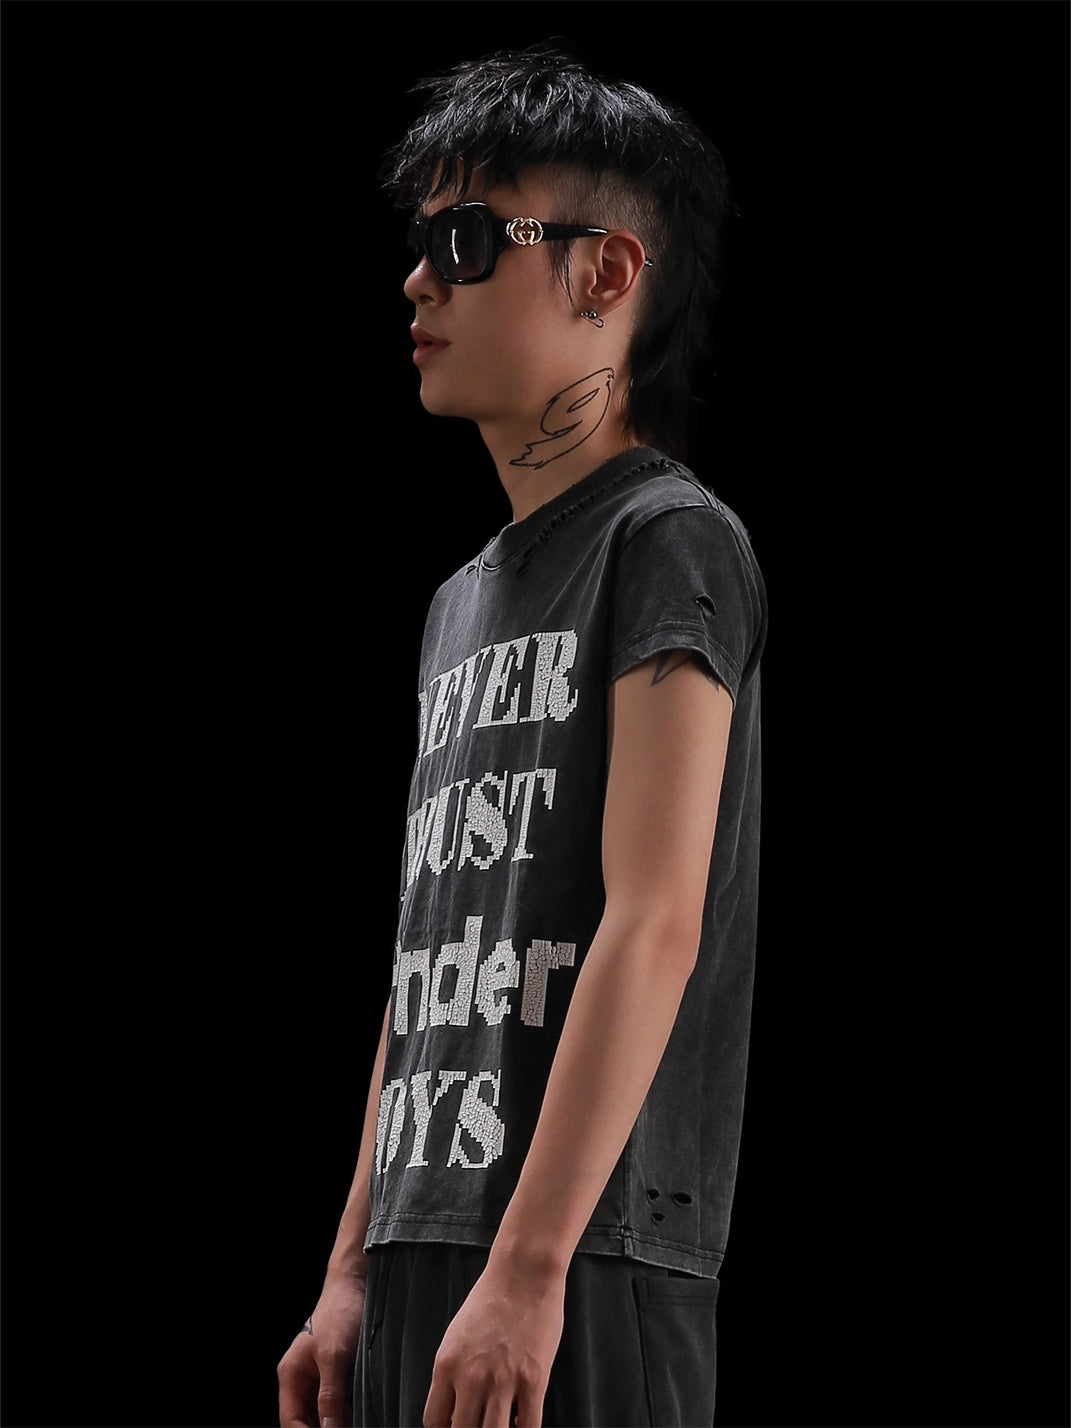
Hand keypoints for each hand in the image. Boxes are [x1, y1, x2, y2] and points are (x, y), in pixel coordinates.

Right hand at [278, 1272, 367, 1427]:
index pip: (291, 1421)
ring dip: (338, 1421)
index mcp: (290, 1375)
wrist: (357, 1285)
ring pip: (324, 1412)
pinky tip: (360, 1415)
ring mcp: (318, 1375)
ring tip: (358, 1422)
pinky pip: (338, 1401)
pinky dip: (347, 1410)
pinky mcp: (336, 1372)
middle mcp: (301, 1378)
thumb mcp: (334, 1358)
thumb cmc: (341, 1313)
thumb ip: (329, 1397)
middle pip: (307, 1419)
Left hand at [423, 1254, 565, 1427]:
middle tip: (480, 1422)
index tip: (457, 1426)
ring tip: (501, 1424)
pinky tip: (523, 1421)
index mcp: (446, 1365)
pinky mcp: (534, 1380)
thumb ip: (453, 1371)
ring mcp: (503, 1380)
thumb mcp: (457, 1335)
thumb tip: (455, 1406)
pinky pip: (529, 1426)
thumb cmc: (491, 1298)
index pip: (434, 1421)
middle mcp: (471, 1377)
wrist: (523, 1272)